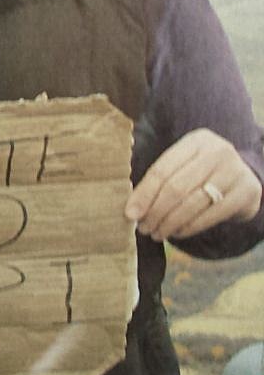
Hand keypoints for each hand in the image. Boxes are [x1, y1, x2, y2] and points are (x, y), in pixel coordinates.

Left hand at [126, 129, 263, 241]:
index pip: (162, 170)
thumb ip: (163, 178)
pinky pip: (210, 216)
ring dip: (169, 223)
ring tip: (156, 233)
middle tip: (143, 228)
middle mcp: (217, 152)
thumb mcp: (186, 164)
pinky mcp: (245, 192)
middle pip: (176, 188)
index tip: (130, 214)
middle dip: (155, 212)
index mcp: (196, 141)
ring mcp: (234, 171)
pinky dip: (189, 228)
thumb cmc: (203, 172)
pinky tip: (176, 233)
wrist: (244, 178)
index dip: (144, 194)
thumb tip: (133, 208)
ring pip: (192, 204)